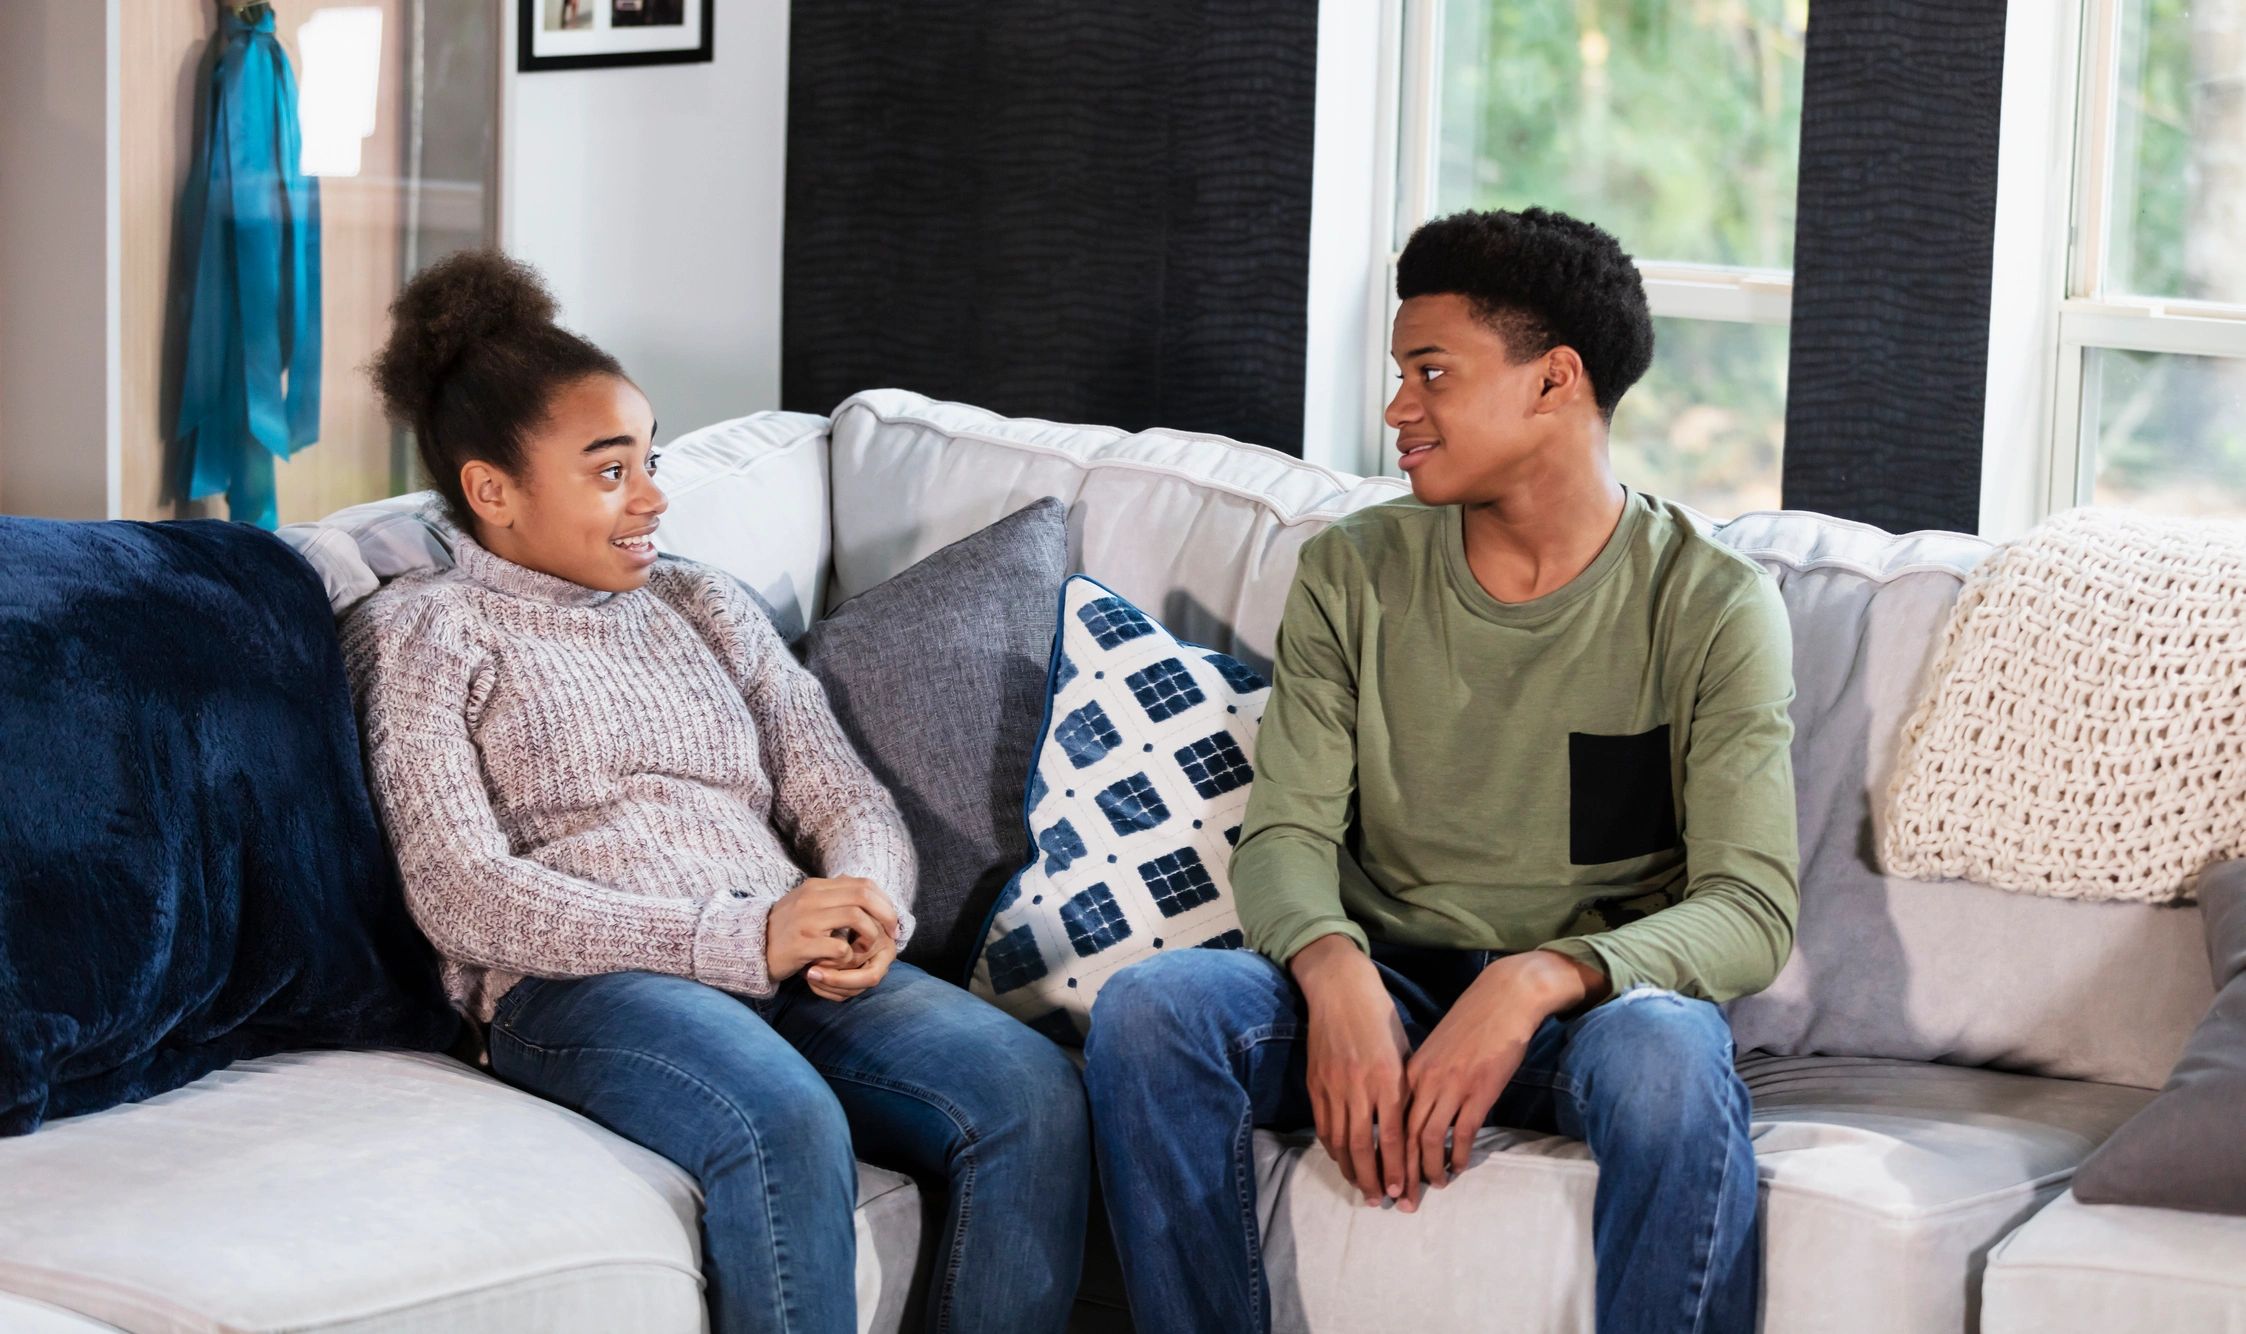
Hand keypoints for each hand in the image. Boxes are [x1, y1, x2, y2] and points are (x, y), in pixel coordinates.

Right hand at [765, 875, 899, 991]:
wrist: (750, 947)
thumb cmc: (785, 929)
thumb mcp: (807, 904)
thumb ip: (833, 896)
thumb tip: (866, 891)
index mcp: (816, 887)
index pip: (863, 884)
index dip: (884, 902)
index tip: (891, 920)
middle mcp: (812, 898)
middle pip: (864, 896)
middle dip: (886, 915)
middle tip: (892, 934)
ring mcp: (806, 920)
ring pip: (857, 918)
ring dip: (870, 936)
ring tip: (867, 949)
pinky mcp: (802, 944)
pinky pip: (840, 947)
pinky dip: (849, 956)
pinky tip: (844, 962)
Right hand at [1291, 934, 1412, 1207]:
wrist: (1338, 989)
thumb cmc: (1378, 1015)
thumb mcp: (1403, 1050)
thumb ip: (1405, 1087)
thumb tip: (1412, 1120)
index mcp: (1387, 1079)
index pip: (1393, 1137)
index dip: (1397, 1168)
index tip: (1402, 1191)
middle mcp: (1359, 1088)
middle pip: (1363, 1147)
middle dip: (1373, 1179)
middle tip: (1381, 1202)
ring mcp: (1332, 1086)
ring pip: (1339, 1141)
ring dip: (1351, 1169)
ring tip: (1362, 1188)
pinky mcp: (1315, 1083)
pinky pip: (1323, 1125)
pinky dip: (1332, 1147)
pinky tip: (1342, 1159)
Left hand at [1399, 950, 1598, 1209]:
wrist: (1502, 1000)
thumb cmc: (1470, 1025)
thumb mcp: (1435, 1051)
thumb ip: (1423, 1080)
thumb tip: (1417, 1112)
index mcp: (1409, 1072)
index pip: (1389, 1122)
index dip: (1384, 1155)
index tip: (1384, 1178)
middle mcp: (1424, 1081)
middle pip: (1404, 1138)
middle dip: (1402, 1173)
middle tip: (1404, 1201)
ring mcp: (1451, 1087)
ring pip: (1430, 1139)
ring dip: (1430, 1169)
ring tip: (1434, 1186)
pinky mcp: (1479, 1091)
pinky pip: (1463, 1132)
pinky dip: (1458, 1155)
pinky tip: (1459, 1167)